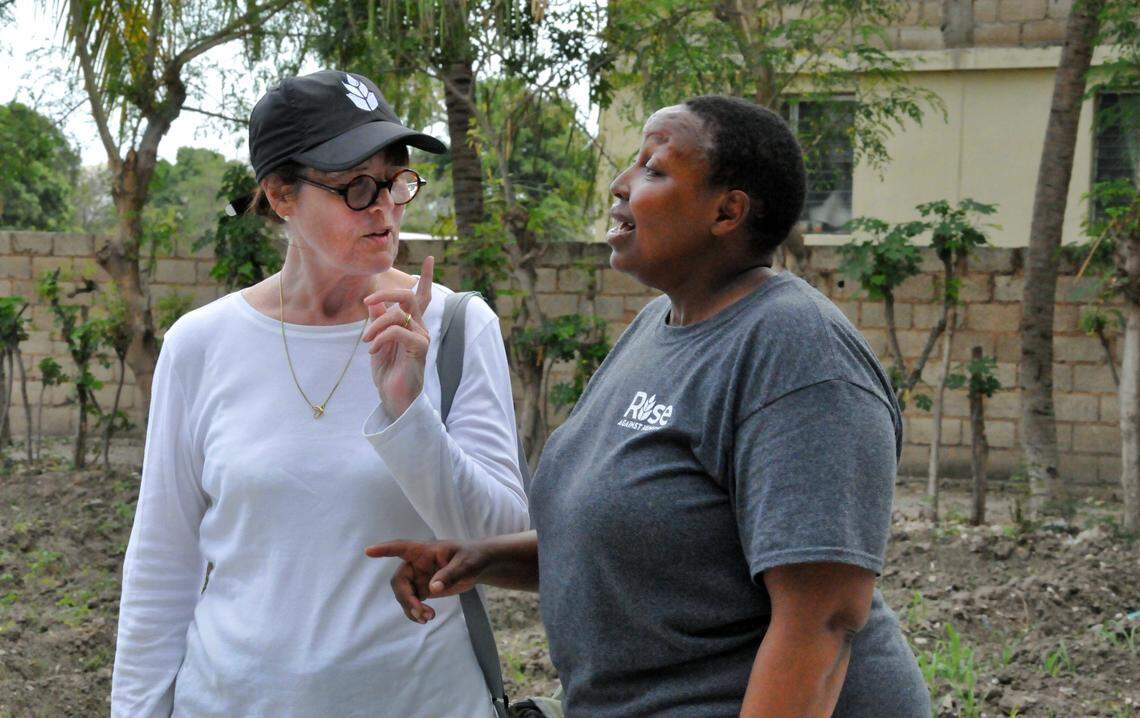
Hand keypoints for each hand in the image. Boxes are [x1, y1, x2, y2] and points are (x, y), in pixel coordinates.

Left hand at [363, 256, 433, 417]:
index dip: (426, 278)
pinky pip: (398, 331)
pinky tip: (374, 349)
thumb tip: (373, 302)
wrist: (394, 398)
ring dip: (376, 325)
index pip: (422, 296)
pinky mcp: (419, 349)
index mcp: (412, 324)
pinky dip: (381, 337)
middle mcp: (420, 327)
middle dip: (386, 294)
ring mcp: (422, 337)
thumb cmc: (388, 371)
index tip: (431, 258)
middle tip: (368, 301)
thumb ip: (378, 321)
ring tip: (366, 341)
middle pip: (409, 296)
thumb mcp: (377, 342)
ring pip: (399, 314)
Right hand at [364, 539, 488, 622]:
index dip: (385, 549)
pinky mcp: (422, 589)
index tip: (368, 551)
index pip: (401, 547)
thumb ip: (450, 574)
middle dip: (406, 598)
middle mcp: (417, 563)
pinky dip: (415, 612)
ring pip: (403, 594)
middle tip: (420, 612)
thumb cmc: (472, 557)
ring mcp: (418, 577)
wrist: (479, 566)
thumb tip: (433, 588)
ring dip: (410, 608)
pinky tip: (425, 618)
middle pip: (400, 580)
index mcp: (425, 550)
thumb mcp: (466, 564)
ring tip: (427, 618)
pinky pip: (411, 602)